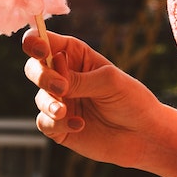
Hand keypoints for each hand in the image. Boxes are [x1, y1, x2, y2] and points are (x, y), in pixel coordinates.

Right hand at [23, 27, 159, 168]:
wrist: (143, 135)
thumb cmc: (131, 99)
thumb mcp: (109, 81)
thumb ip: (79, 80)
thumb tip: (54, 82)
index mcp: (74, 55)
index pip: (46, 41)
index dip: (35, 41)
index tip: (41, 50)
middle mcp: (63, 76)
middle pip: (34, 67)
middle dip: (41, 75)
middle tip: (60, 88)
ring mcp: (60, 101)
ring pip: (39, 97)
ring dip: (49, 103)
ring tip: (65, 112)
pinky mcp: (59, 127)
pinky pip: (44, 122)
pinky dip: (58, 124)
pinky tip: (79, 125)